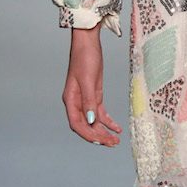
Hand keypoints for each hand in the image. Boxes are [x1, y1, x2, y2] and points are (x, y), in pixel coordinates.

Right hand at [62, 26, 122, 146]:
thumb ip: (89, 101)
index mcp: (70, 99)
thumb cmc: (85, 58)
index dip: (88, 135)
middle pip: (86, 126)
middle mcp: (76, 102)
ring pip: (93, 121)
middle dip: (98, 136)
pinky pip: (100, 113)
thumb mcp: (88, 80)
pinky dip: (108, 121)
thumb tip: (91, 121)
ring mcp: (85, 99)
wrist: (88, 43)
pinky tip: (116, 128)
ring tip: (115, 140)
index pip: (77, 124)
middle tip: (112, 143)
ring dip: (104, 131)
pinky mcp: (94, 95)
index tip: (101, 141)